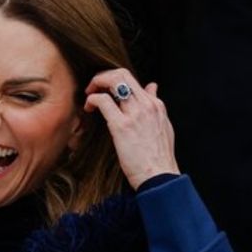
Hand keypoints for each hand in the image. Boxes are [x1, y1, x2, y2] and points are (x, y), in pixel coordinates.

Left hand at [82, 69, 178, 188]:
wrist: (159, 177)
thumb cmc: (158, 158)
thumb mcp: (163, 125)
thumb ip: (156, 105)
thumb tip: (152, 87)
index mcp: (156, 105)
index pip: (133, 80)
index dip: (115, 81)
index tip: (106, 90)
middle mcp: (146, 105)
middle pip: (122, 74)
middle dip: (103, 76)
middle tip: (94, 87)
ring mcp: (135, 114)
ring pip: (113, 81)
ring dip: (96, 84)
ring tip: (89, 96)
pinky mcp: (121, 126)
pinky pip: (103, 101)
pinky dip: (92, 100)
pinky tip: (88, 108)